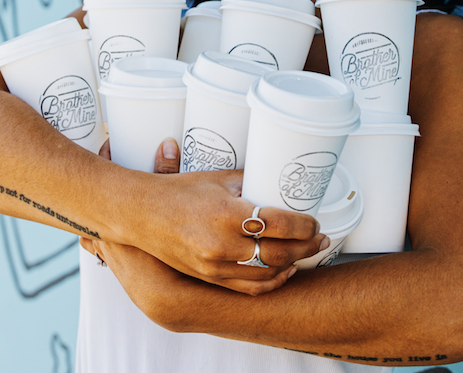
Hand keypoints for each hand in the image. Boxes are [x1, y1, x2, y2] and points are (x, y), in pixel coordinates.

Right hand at [95, 137, 327, 293]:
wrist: (141, 214)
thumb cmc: (178, 190)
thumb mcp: (216, 177)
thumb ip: (249, 180)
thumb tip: (278, 176)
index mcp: (228, 212)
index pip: (281, 224)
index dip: (305, 226)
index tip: (314, 221)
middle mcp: (223, 242)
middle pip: (281, 252)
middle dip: (308, 246)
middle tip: (321, 238)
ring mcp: (216, 264)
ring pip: (269, 272)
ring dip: (294, 264)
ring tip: (308, 253)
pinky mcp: (210, 276)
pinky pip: (249, 287)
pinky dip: (272, 281)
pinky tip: (284, 273)